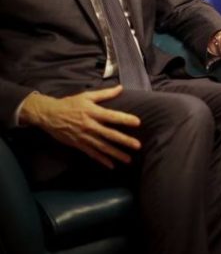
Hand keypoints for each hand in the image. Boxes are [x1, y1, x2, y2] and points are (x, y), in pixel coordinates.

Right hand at [19, 86, 140, 168]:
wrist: (49, 115)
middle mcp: (89, 126)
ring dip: (115, 153)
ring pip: (102, 147)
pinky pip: (92, 153)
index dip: (124, 119)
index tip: (138, 122)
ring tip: (128, 159)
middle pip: (109, 134)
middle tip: (138, 146)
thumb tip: (121, 88)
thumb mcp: (86, 96)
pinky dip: (101, 160)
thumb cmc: (70, 104)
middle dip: (124, 141)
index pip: (111, 116)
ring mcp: (84, 137)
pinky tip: (111, 165)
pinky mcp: (78, 144)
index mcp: (92, 112)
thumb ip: (105, 94)